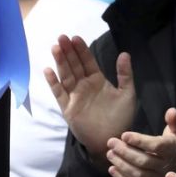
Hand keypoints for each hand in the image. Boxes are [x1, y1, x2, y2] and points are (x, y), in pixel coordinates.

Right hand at [44, 35, 136, 160]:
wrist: (113, 138)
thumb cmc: (121, 117)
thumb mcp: (127, 93)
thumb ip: (125, 74)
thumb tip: (124, 53)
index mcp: (98, 80)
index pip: (88, 62)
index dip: (82, 50)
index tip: (76, 37)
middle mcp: (84, 85)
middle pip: (74, 65)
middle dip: (68, 51)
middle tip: (62, 37)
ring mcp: (75, 95)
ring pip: (65, 75)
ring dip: (60, 62)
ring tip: (55, 48)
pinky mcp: (68, 107)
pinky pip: (59, 93)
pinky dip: (53, 82)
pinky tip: (48, 70)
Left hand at [107, 108, 175, 176]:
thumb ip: (174, 120)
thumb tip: (171, 111)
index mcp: (173, 149)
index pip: (156, 146)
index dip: (139, 141)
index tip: (124, 135)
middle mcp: (167, 166)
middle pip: (143, 161)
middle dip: (124, 152)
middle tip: (111, 142)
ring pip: (138, 174)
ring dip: (121, 165)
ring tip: (109, 153)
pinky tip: (112, 169)